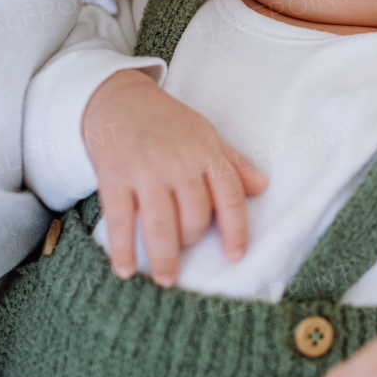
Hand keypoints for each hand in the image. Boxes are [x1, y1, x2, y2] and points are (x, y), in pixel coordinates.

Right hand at [81, 69, 267, 285]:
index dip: (236, 230)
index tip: (236, 256)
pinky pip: (120, 221)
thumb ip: (232, 164)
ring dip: (164, 258)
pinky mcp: (114, 178)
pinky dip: (123, 250)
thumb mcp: (205, 135)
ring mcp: (146, 172)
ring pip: (161, 225)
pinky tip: (126, 270)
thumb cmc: (167, 121)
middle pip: (194, 216)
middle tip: (183, 254)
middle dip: (191, 241)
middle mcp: (179, 164)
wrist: (118, 98)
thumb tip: (262, 187)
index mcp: (206, 153)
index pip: (229, 197)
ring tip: (165, 278)